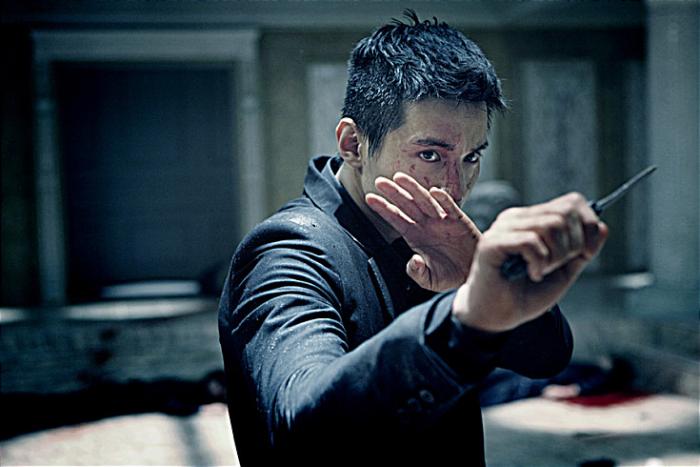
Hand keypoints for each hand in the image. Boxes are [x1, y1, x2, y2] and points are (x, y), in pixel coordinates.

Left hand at [365, 172, 480, 291]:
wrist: (472, 274)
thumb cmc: (449, 275)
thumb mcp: (430, 280)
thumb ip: (418, 273)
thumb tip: (412, 261)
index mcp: (415, 236)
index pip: (396, 218)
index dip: (383, 208)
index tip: (369, 198)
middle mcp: (426, 224)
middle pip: (407, 205)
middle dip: (394, 192)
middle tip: (379, 181)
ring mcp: (442, 220)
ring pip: (425, 201)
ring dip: (413, 189)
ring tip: (400, 178)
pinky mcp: (459, 220)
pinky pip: (450, 207)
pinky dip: (443, 199)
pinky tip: (433, 191)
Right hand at [453, 192, 607, 330]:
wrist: (497, 316)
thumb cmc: (526, 293)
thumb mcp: (564, 272)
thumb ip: (583, 251)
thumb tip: (602, 227)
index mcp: (533, 219)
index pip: (572, 202)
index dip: (588, 226)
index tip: (585, 254)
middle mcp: (517, 218)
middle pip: (565, 213)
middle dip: (572, 245)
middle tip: (556, 266)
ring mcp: (503, 228)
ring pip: (551, 225)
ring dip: (555, 257)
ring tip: (541, 271)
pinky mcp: (492, 243)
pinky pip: (531, 241)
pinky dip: (539, 262)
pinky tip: (532, 274)